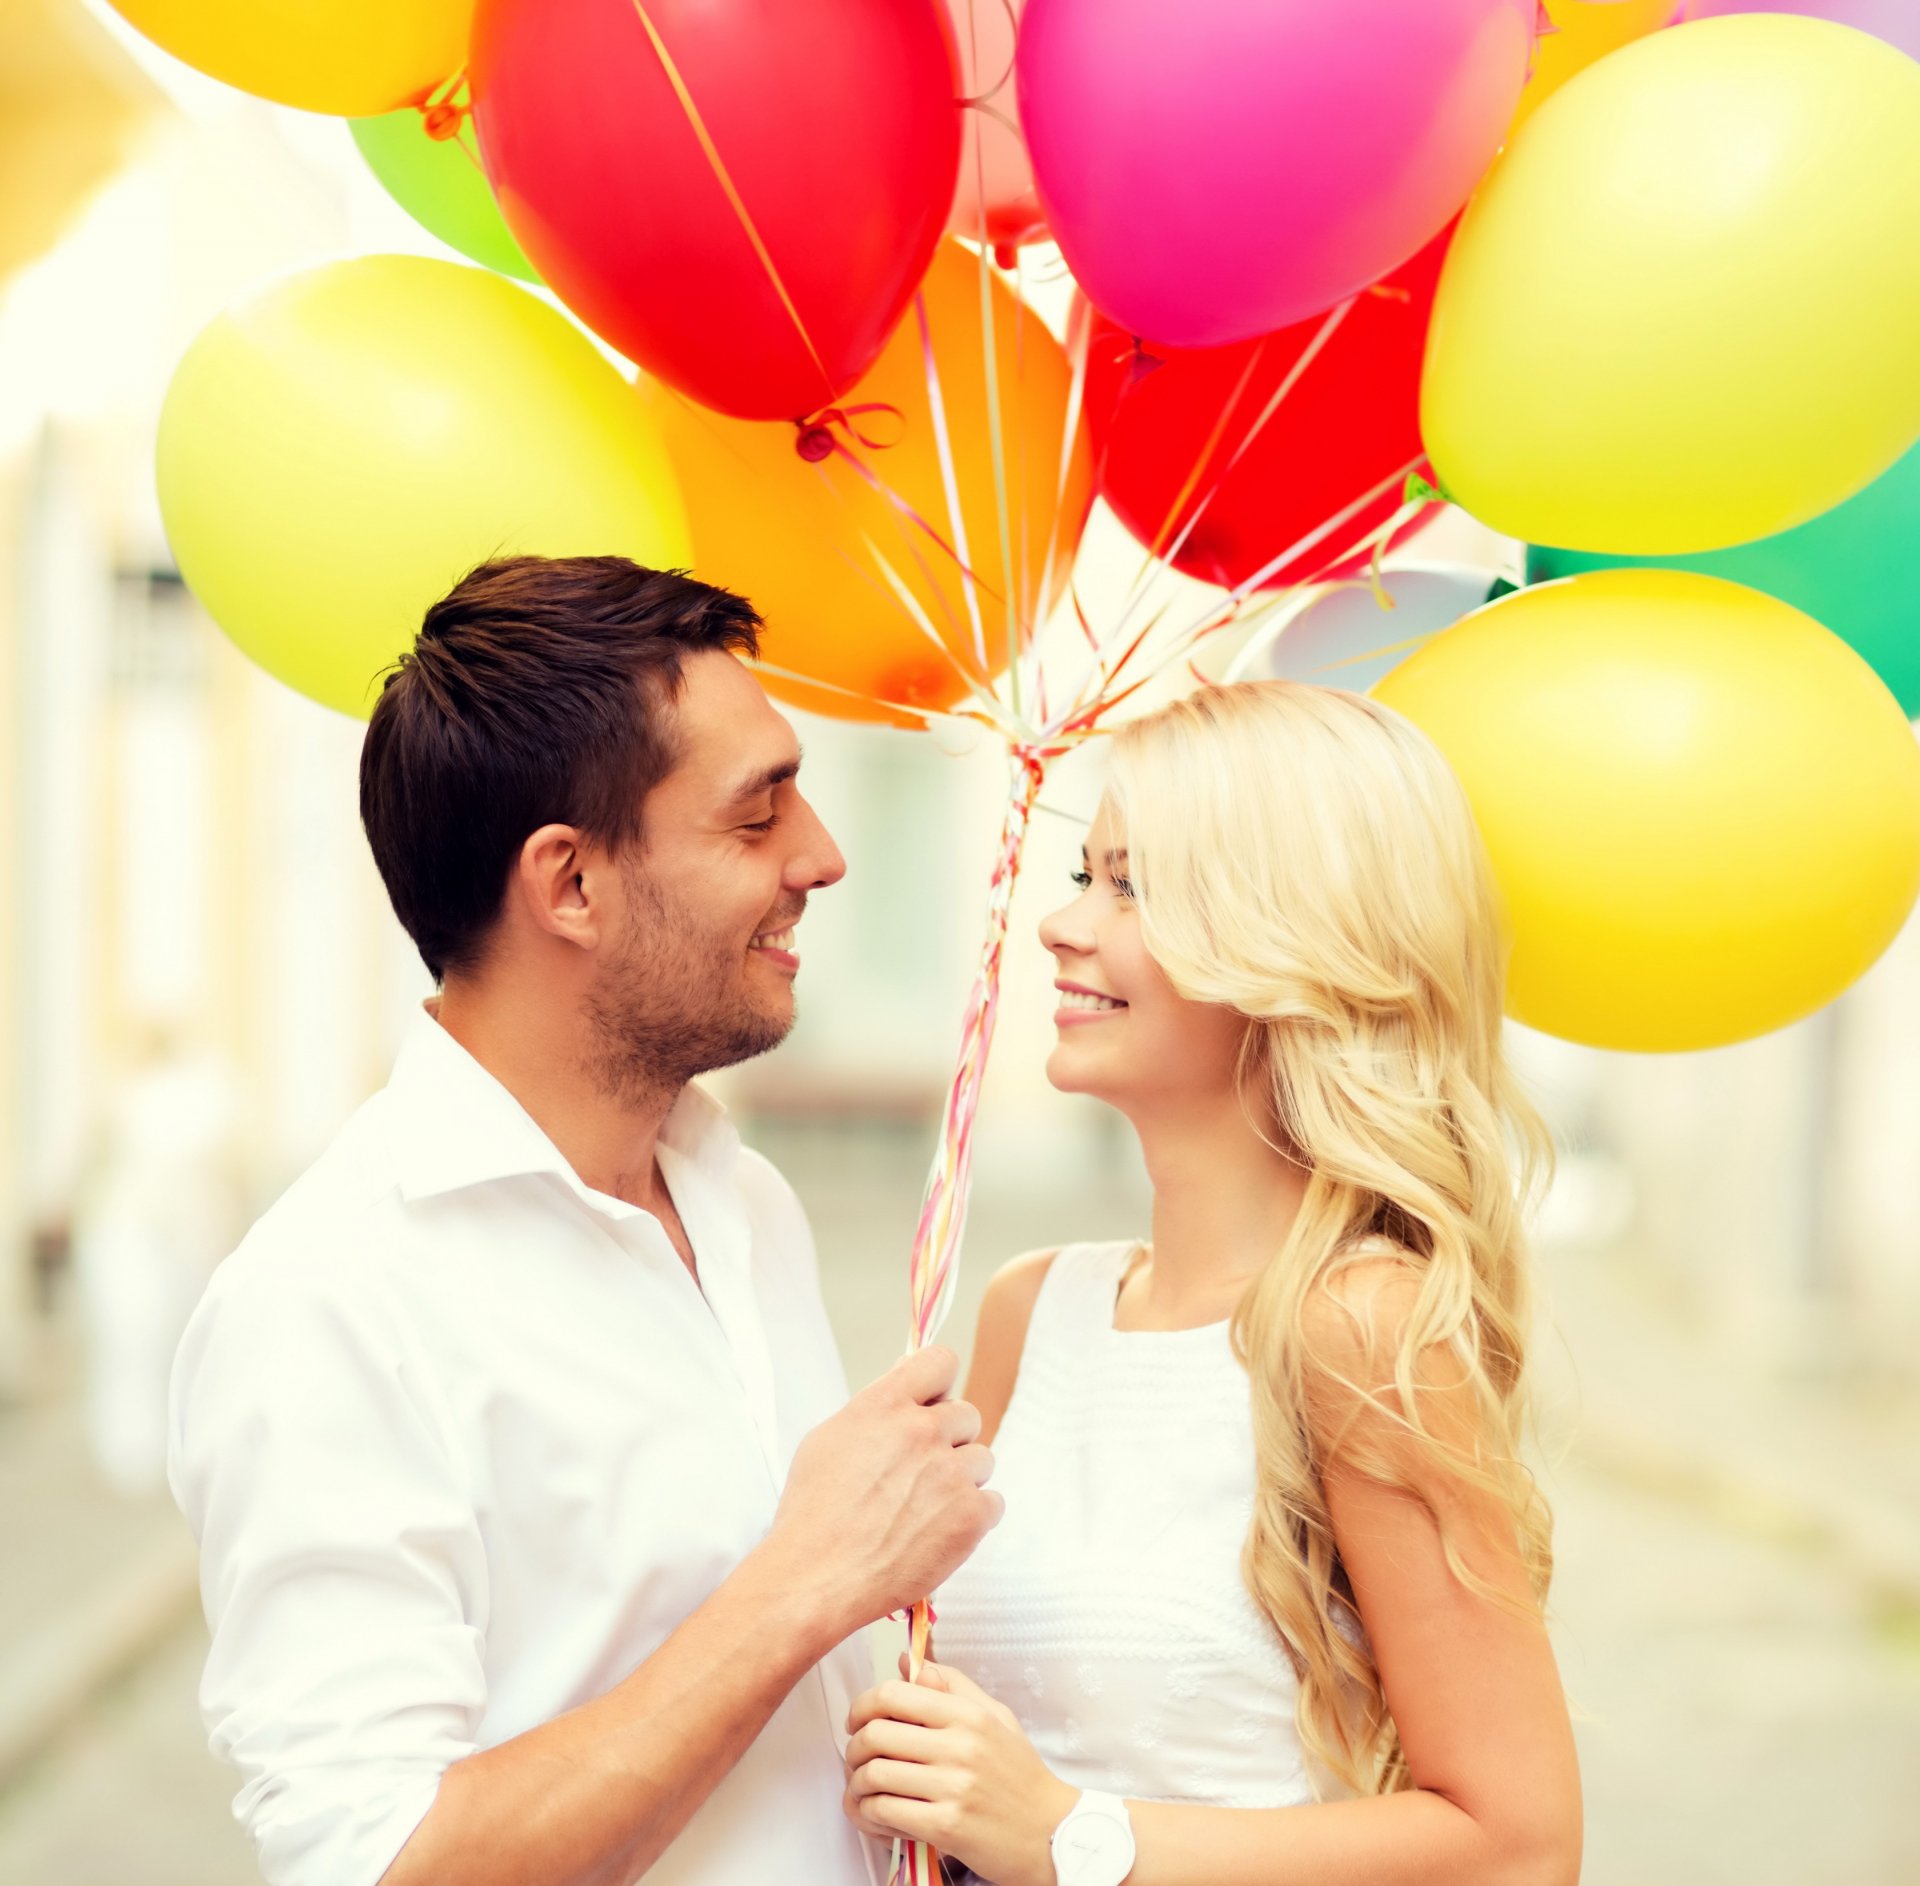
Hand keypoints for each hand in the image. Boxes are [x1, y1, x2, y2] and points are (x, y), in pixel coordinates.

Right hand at [764, 1346, 999, 1638]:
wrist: (815, 1581)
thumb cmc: (813, 1515)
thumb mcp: (829, 1439)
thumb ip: (876, 1407)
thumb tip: (906, 1381)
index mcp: (885, 1405)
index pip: (940, 1361)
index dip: (939, 1384)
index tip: (931, 1405)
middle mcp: (922, 1431)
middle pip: (967, 1414)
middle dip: (949, 1440)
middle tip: (920, 1474)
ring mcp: (950, 1474)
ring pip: (982, 1459)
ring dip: (961, 1480)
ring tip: (924, 1510)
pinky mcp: (970, 1516)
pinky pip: (993, 1503)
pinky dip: (971, 1519)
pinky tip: (938, 1533)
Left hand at [843, 1660, 1076, 1885]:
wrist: (1050, 1832)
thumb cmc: (1019, 1773)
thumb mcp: (995, 1716)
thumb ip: (952, 1685)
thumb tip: (908, 1661)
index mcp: (968, 1714)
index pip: (894, 1694)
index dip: (862, 1706)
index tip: (858, 1720)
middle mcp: (959, 1746)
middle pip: (876, 1734)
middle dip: (854, 1748)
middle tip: (857, 1758)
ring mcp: (953, 1787)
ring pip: (874, 1775)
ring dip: (858, 1784)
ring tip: (863, 1789)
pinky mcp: (946, 1826)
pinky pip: (885, 1812)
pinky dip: (869, 1813)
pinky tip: (876, 1813)